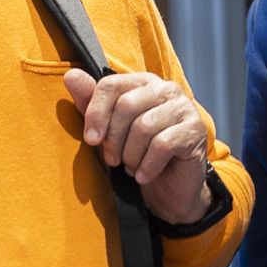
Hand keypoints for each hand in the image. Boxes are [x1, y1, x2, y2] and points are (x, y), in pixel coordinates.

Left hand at [64, 68, 212, 223]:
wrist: (167, 190)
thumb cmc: (135, 156)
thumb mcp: (106, 132)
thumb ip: (89, 104)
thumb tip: (70, 76)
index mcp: (142, 83)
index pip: (111, 85)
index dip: (96, 112)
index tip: (90, 140)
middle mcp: (165, 89)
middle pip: (126, 106)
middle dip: (113, 139)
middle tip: (113, 160)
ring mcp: (184, 108)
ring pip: (144, 127)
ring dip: (131, 155)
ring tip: (131, 167)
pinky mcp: (196, 130)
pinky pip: (163, 145)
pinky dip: (147, 165)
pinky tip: (142, 176)